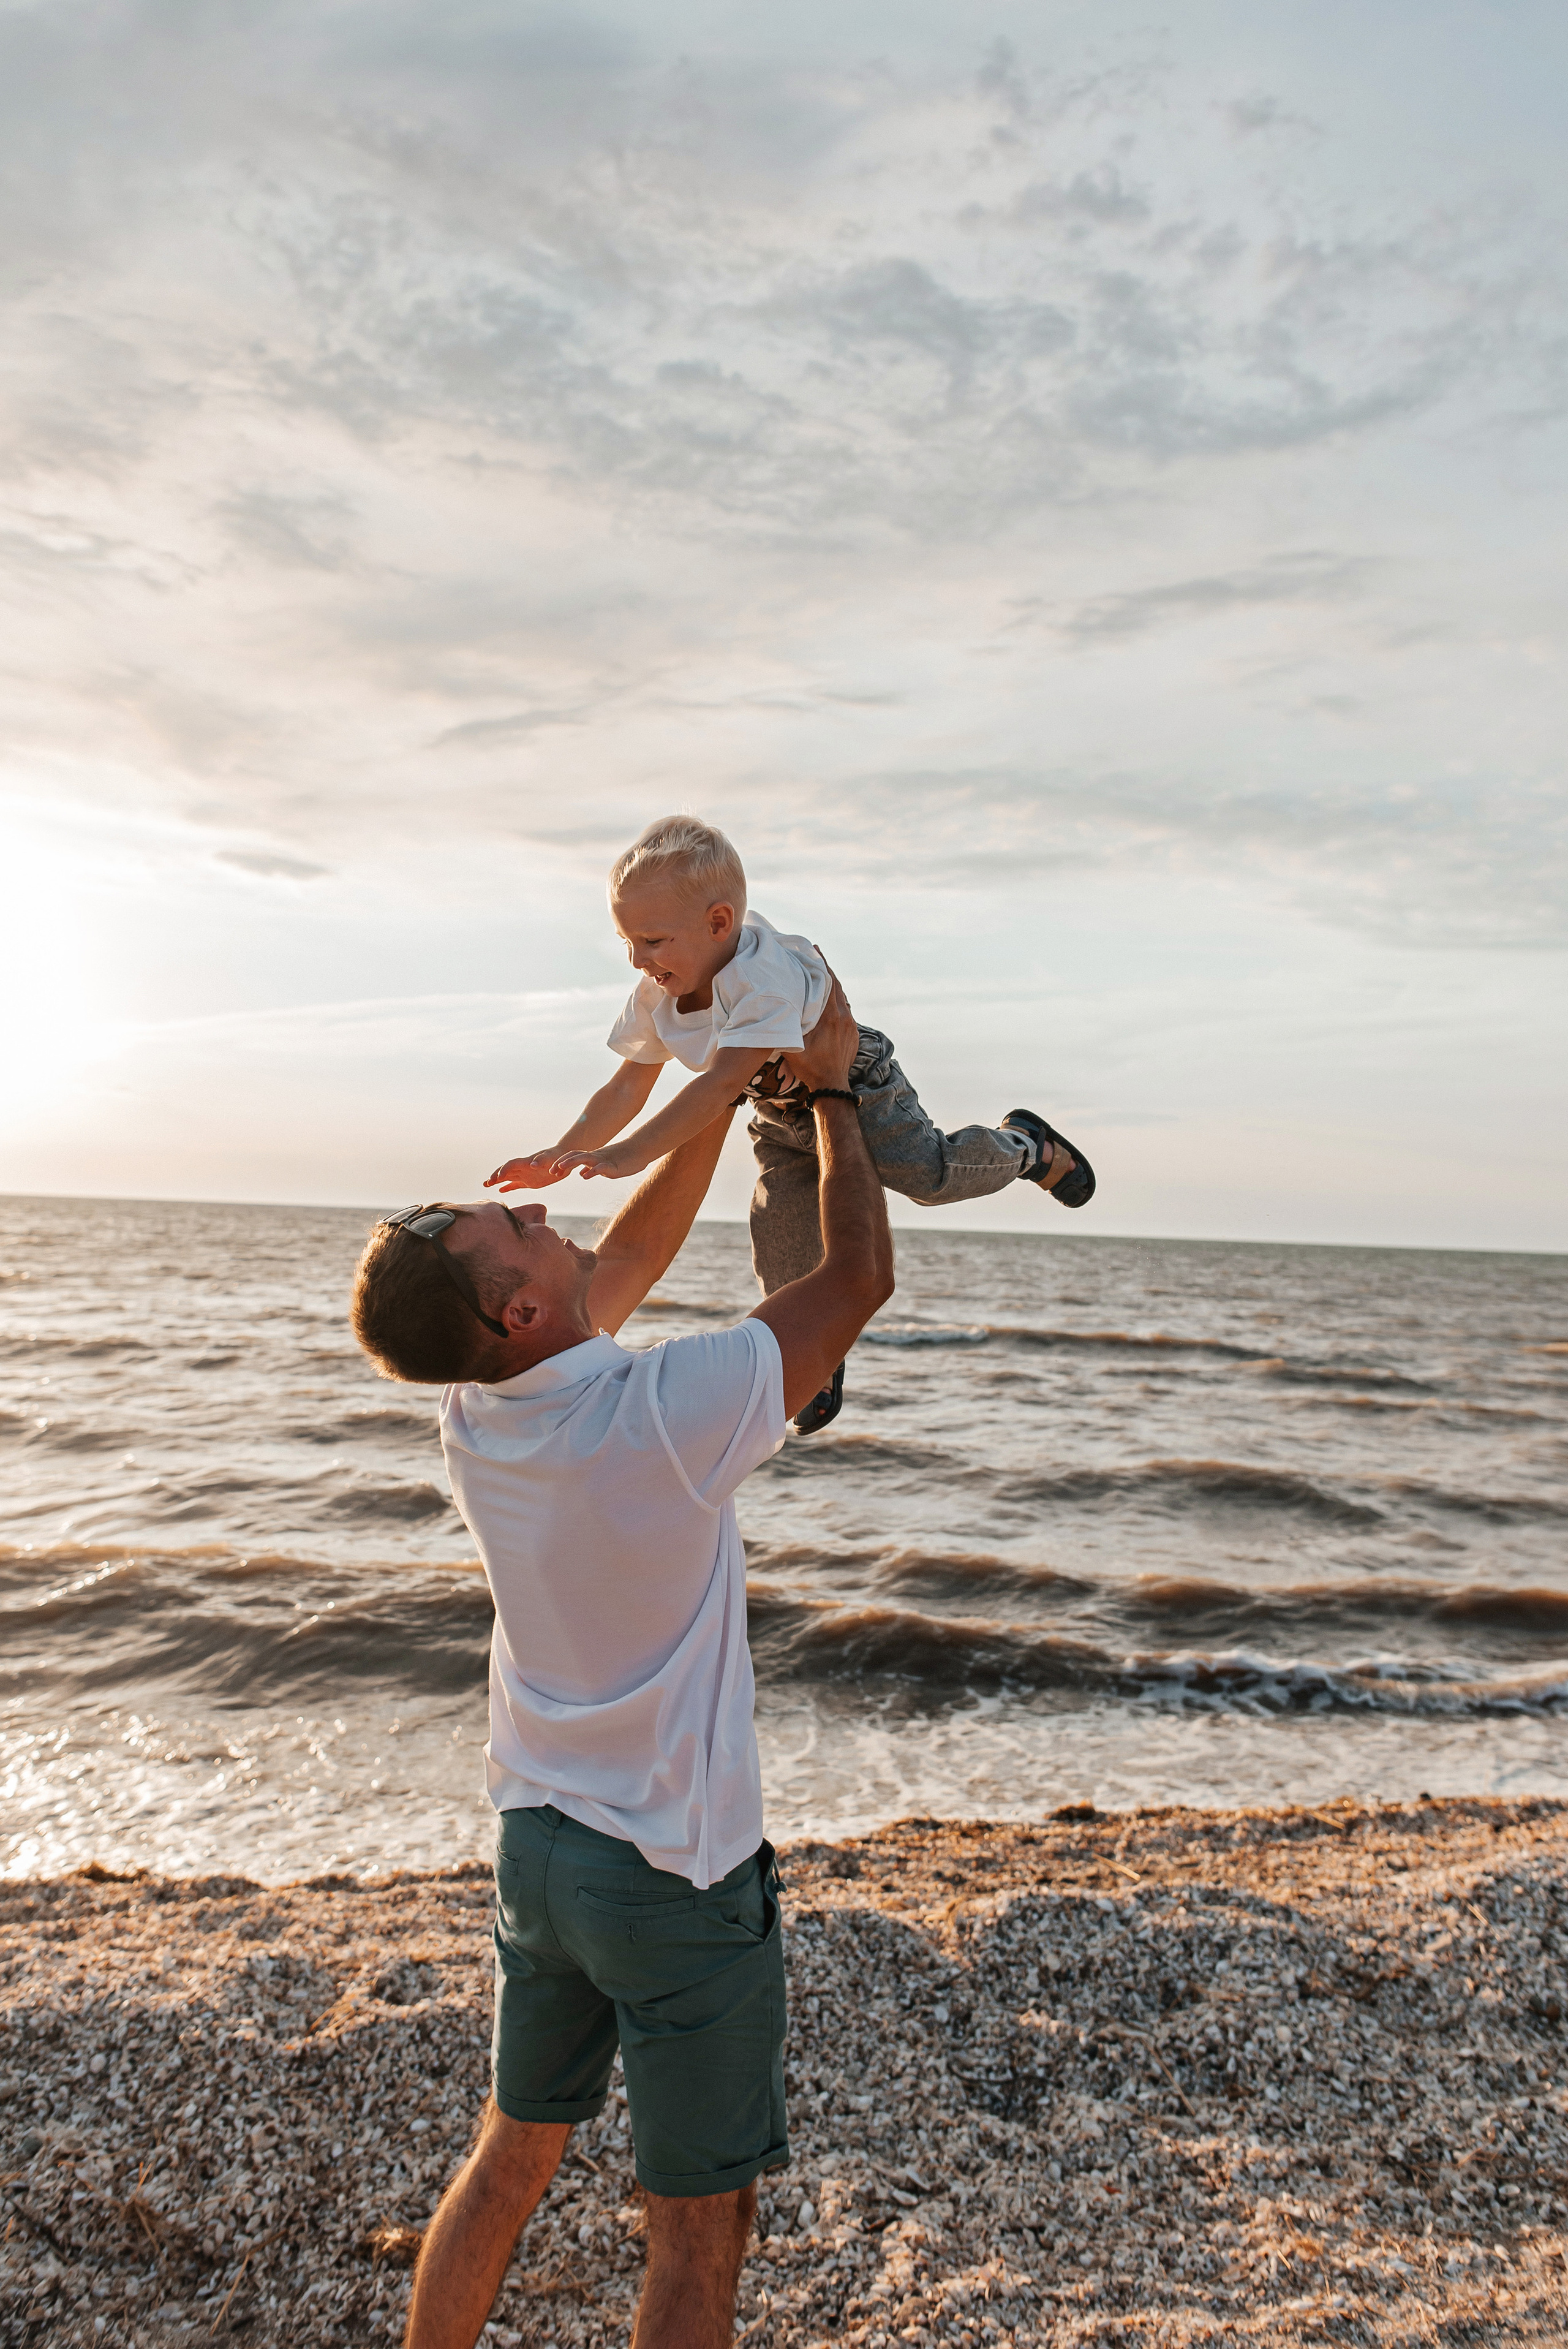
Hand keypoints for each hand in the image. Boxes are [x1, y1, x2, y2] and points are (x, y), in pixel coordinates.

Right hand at [485, 1151, 569, 1192]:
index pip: (511, 1165)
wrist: (566, 1158)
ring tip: (486, 1185)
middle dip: (495, 1176)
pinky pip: (517, 1184)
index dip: (503, 1170)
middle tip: (486, 1183)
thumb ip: (541, 1161)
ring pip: (508, 1177)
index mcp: (527, 1162)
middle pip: (506, 1170)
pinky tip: (500, 1190)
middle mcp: (524, 1167)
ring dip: (498, 1181)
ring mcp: (526, 1174)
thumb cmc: (559, 1157)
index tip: (497, 1179)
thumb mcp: (551, 1159)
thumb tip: (533, 1164)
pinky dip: (508, 1187)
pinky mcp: (531, 1181)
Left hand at [550, 1146, 640, 1180]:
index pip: (574, 1157)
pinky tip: (585, 1176)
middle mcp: (596, 1157)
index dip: (562, 1163)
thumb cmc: (624, 1159)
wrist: (640, 1150)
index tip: (552, 1171)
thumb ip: (593, 1169)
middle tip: (550, 1170)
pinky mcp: (613, 1166)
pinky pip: (601, 1167)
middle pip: (575, 1156)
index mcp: (593, 1157)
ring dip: (571, 1162)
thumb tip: (582, 1174)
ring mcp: (604, 1160)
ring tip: (560, 1167)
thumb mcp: (605, 1166)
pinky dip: (592, 1171)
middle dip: (562, 1162)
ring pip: (584, 1158)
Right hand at [778, 964, 858, 1095]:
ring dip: (833, 986)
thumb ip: (791, 1024)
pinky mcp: (854, 1033)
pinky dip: (838, 1001)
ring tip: (822, 976)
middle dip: (826, 970)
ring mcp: (851, 1025)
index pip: (828, 982)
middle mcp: (844, 1017)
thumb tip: (782, 1005)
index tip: (815, 949)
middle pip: (837, 986)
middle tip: (817, 956)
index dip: (821, 964)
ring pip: (843, 998)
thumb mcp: (794, 1043)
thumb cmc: (809, 1066)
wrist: (832, 1086)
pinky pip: (846, 1011)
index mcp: (830, 1016)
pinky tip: (830, 1001)